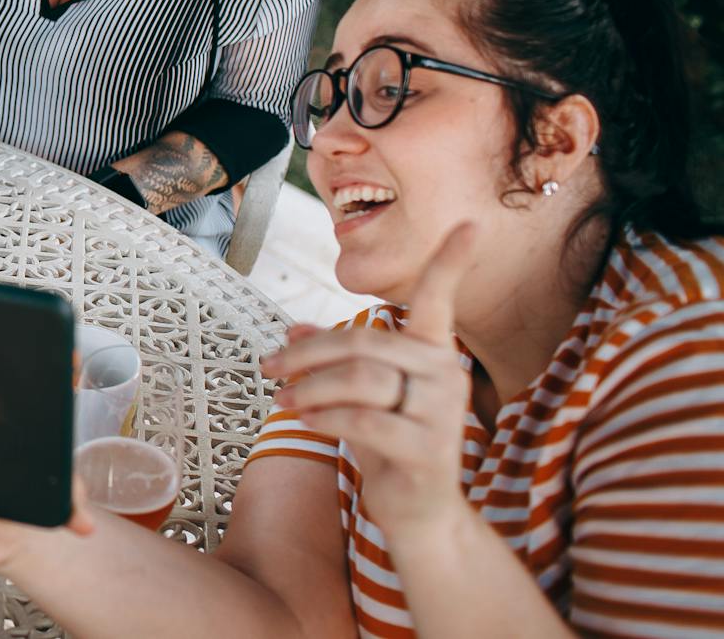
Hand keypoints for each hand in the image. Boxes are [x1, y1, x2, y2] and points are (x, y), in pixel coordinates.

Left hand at [260, 223, 477, 537]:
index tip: (469, 224)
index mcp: (434, 353)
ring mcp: (443, 413)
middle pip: (364, 342)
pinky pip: (364, 420)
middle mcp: (446, 374)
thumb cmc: (389, 444)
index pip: (441, 298)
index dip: (451, 261)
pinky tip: (306, 421)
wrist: (419, 515)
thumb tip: (292, 330)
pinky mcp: (429, 450)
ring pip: (360, 378)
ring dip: (310, 387)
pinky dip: (325, 417)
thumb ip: (333, 360)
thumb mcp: (359, 396)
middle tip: (270, 367)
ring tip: (283, 399)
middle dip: (308, 353)